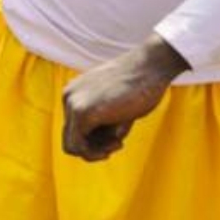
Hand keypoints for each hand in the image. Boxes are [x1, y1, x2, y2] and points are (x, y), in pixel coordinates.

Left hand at [59, 36, 189, 161]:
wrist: (150, 66)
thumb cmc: (141, 85)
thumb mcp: (118, 107)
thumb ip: (105, 125)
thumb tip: (97, 151)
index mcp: (75, 93)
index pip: (74, 128)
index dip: (94, 142)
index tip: (115, 140)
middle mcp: (69, 97)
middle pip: (71, 139)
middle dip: (94, 148)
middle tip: (117, 144)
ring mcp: (73, 104)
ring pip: (72, 146)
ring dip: (96, 152)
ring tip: (118, 142)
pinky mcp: (82, 112)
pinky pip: (78, 146)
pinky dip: (96, 152)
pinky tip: (117, 142)